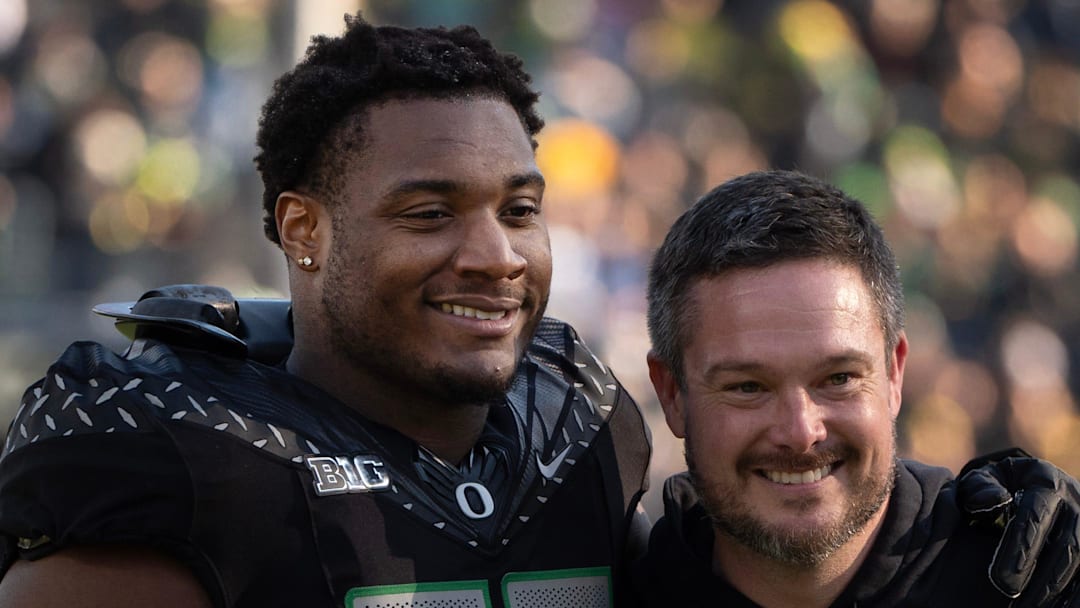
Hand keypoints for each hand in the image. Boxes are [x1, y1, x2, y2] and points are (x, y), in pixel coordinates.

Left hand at [957, 449, 1079, 606]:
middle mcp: (1075, 499)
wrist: (1025, 483)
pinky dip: (1073, 592)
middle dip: (1042, 578)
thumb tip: (993, 503)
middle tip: (1011, 596)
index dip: (1021, 547)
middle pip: (1067, 545)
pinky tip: (1055, 605)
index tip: (1000, 578)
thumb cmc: (997, 486)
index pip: (1036, 514)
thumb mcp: (983, 478)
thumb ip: (980, 489)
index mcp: (1045, 480)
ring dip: (1060, 590)